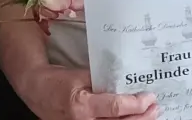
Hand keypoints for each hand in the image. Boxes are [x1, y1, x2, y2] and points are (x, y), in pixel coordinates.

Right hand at [16, 64, 157, 119]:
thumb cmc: (57, 81)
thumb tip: (125, 79)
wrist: (36, 92)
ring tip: (149, 115)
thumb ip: (101, 80)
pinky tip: (133, 119)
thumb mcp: (78, 75)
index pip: (115, 108)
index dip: (135, 104)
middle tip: (155, 106)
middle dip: (142, 117)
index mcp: (81, 105)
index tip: (149, 97)